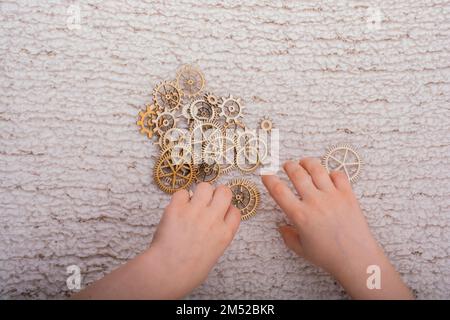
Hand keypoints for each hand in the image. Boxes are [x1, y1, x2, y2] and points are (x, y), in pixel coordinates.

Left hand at [150, 183, 240, 297]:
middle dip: (217, 194)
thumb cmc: (189, 270)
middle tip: (207, 202)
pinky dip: (179, 199)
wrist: (168, 273)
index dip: (227, 209)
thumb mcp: (214, 253)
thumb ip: (217, 235)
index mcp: (225, 233)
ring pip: (204, 186)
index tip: (219, 212)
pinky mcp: (177, 208)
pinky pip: (181, 193)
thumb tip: (212, 219)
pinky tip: (176, 210)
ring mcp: (195, 212)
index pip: (235, 210)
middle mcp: (213, 219)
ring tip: (191, 204)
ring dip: (198, 193)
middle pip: (224, 191)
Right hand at [262, 158, 412, 298]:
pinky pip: (338, 175)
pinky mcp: (348, 195)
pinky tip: (328, 176)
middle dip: (289, 166)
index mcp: (300, 215)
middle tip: (287, 166)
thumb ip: (288, 237)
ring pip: (317, 169)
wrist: (357, 259)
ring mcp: (332, 196)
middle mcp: (314, 202)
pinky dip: (331, 173)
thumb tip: (282, 227)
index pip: (278, 191)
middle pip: (297, 174)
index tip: (266, 175)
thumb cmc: (329, 257)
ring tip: (304, 162)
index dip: (269, 179)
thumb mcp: (301, 250)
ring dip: (307, 162)